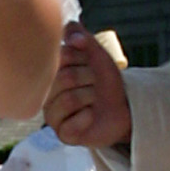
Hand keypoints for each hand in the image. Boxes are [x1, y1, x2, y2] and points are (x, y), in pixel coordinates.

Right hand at [46, 22, 131, 149]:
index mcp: (49, 74)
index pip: (59, 58)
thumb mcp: (97, 54)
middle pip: (65, 78)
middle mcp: (46, 95)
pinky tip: (91, 116)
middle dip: (89, 77)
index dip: (81, 58)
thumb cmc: (106, 81)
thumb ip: (83, 37)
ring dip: (91, 96)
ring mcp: (53, 116)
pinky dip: (88, 117)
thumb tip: (72, 35)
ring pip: (68, 99)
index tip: (89, 63)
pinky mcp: (63, 135)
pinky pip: (72, 124)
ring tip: (95, 99)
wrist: (123, 107)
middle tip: (96, 83)